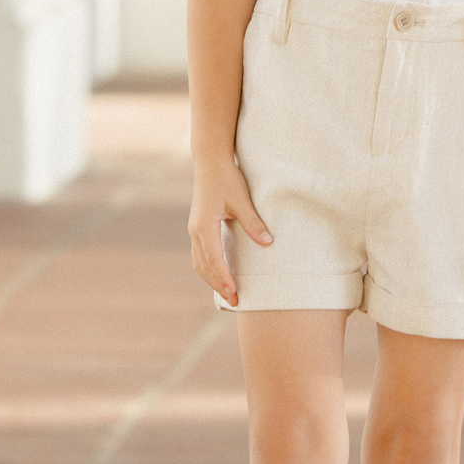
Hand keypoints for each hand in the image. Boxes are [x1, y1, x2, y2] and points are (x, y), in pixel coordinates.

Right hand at [188, 160, 271, 304]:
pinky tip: (221, 275)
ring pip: (200, 263)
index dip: (224, 279)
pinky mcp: (198, 227)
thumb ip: (253, 222)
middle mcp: (196, 231)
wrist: (210, 161)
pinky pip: (201, 255)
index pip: (214, 260)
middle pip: (204, 267)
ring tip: (228, 293)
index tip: (234, 293)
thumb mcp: (242, 199)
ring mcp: (195, 230)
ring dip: (212, 279)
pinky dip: (210, 268)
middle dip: (218, 285)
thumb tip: (268, 243)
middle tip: (235, 301)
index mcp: (204, 226)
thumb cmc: (227, 178)